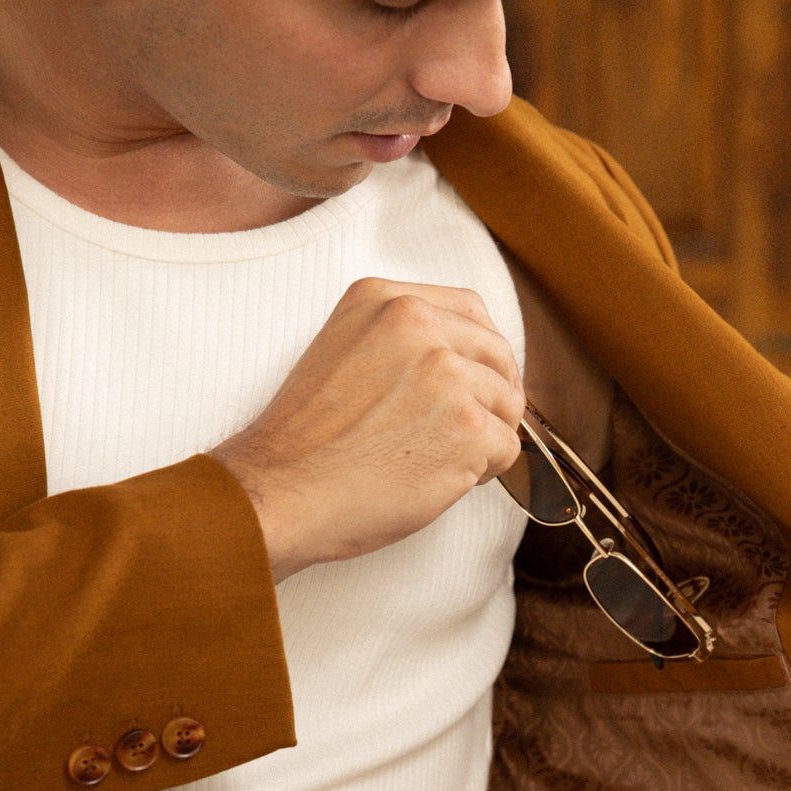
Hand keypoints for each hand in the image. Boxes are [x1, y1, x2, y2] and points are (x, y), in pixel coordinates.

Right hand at [211, 279, 523, 581]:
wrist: (282, 492)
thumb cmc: (309, 439)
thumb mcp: (344, 349)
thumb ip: (402, 338)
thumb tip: (471, 356)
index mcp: (385, 299)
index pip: (471, 310)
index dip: (480, 353)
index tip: (470, 383)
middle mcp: (418, 324)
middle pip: (498, 355)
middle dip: (490, 396)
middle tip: (457, 431)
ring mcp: (445, 374)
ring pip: (508, 403)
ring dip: (484, 437)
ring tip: (434, 457)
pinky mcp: (466, 426)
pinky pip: (508, 449)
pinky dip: (484, 472)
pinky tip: (437, 476)